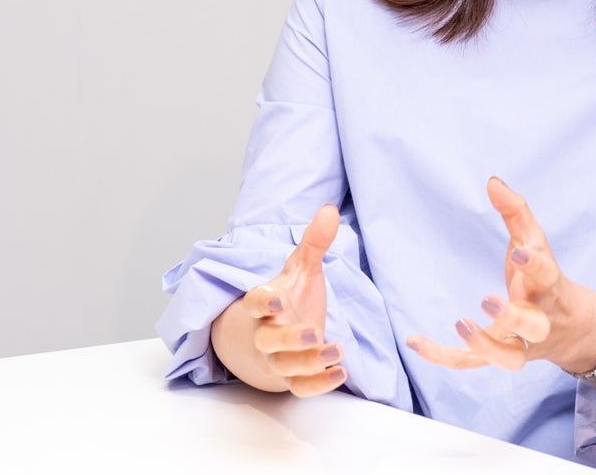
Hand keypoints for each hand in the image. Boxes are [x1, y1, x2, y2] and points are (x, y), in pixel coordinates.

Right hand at [239, 203, 347, 395]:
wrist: (271, 336)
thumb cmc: (288, 299)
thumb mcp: (300, 270)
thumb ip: (314, 243)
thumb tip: (330, 209)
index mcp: (266, 304)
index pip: (255, 302)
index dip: (263, 302)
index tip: (276, 301)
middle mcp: (267, 333)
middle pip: (270, 340)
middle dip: (289, 340)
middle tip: (313, 334)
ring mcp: (278, 358)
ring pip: (285, 366)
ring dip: (308, 363)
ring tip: (335, 351)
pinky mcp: (292, 377)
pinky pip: (300, 386)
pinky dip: (317, 384)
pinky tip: (340, 373)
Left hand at [406, 177, 595, 372]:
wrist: (569, 327)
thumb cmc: (544, 279)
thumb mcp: (535, 242)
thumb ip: (516, 212)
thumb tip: (493, 181)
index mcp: (547, 287)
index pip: (547, 275)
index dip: (534, 265)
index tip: (519, 253)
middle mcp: (538, 320)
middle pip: (533, 326)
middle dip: (513, 317)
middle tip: (487, 300)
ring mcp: (520, 344)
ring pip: (509, 358)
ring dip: (485, 346)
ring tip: (460, 324)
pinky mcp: (499, 356)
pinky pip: (472, 364)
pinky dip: (444, 357)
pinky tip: (415, 342)